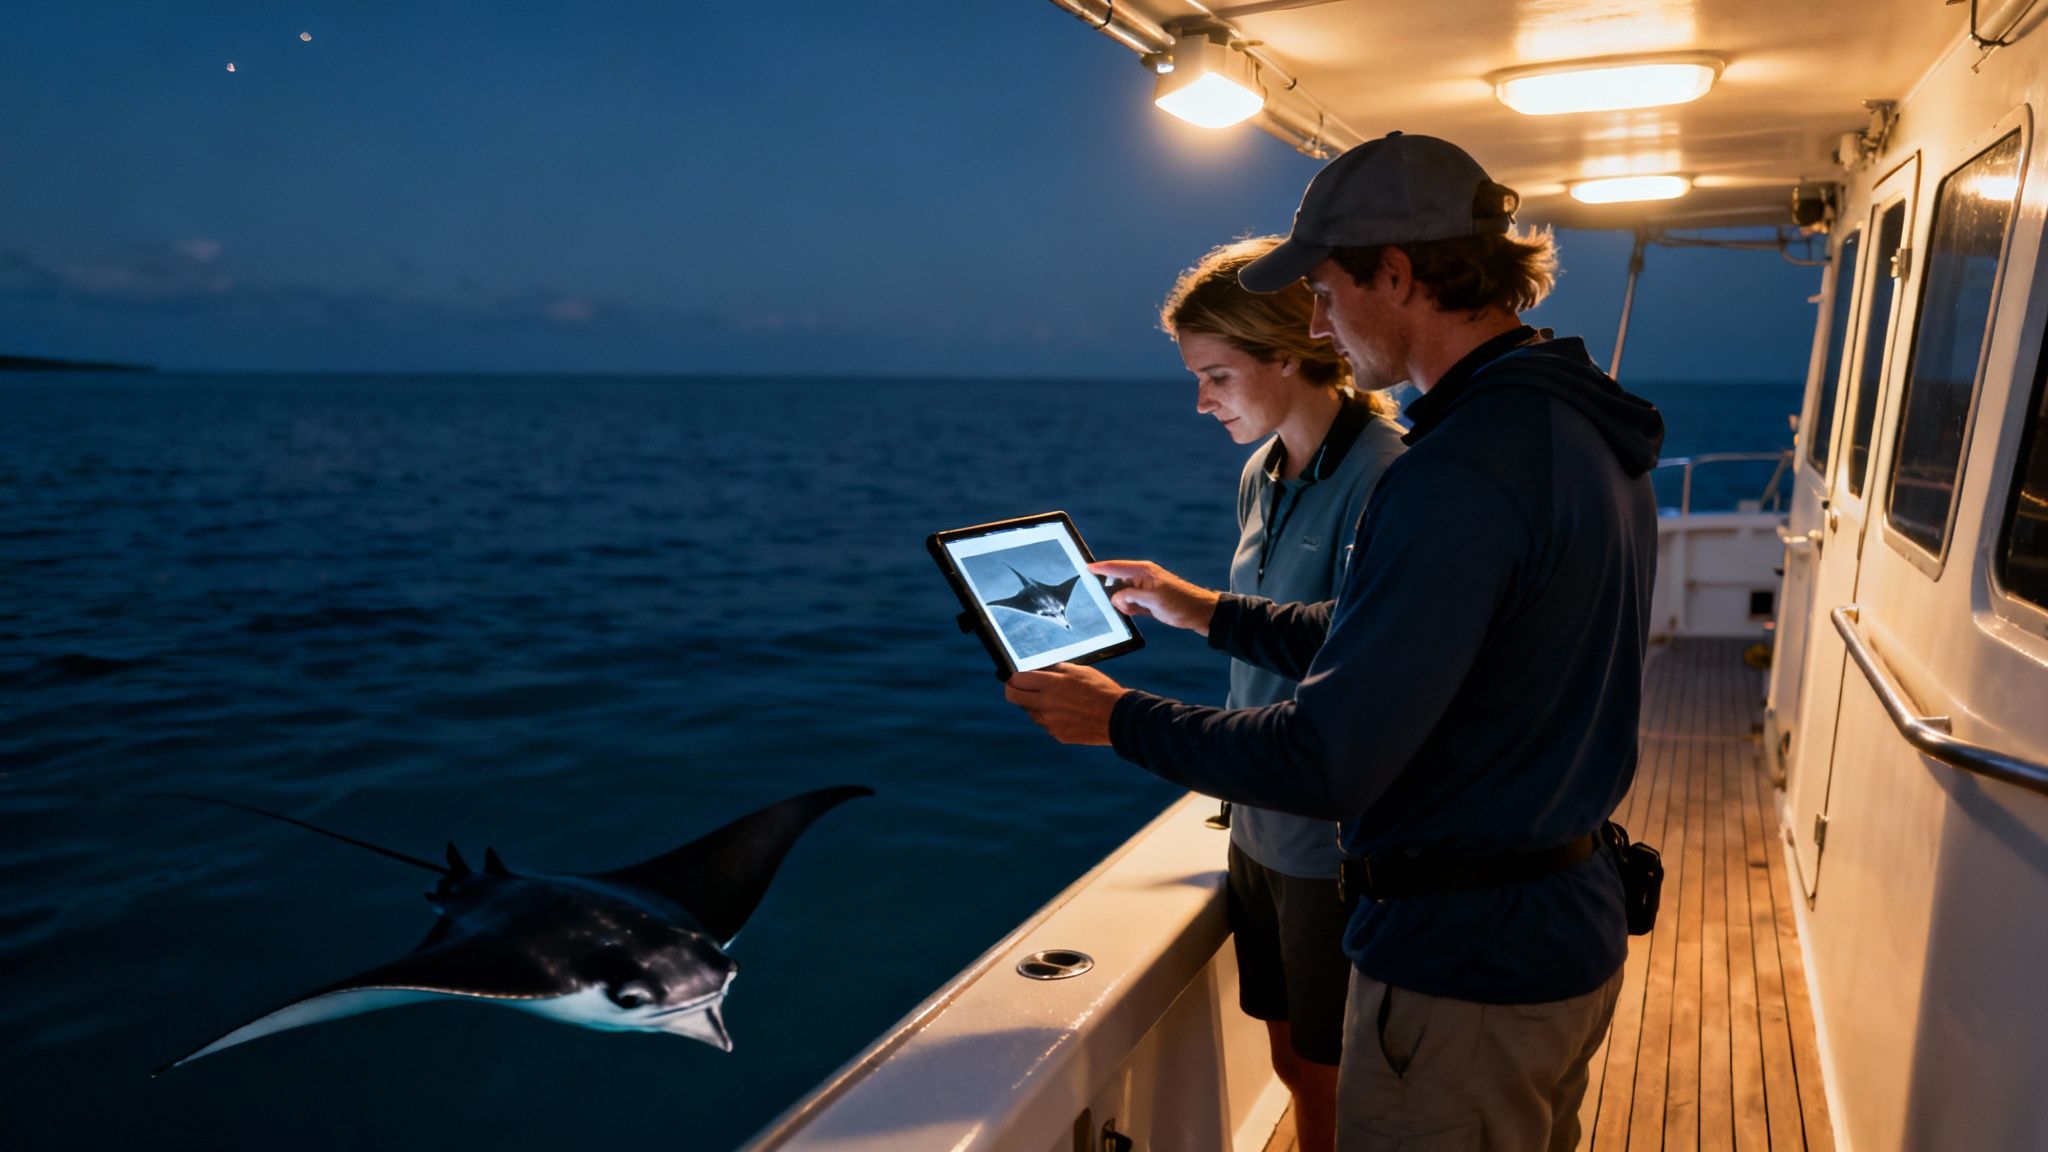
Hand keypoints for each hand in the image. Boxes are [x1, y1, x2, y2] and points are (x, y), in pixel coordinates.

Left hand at [1004, 662, 1126, 745]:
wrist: (1118, 717)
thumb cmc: (1100, 689)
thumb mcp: (1079, 670)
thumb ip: (1055, 669)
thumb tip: (1039, 670)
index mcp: (1051, 684)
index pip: (1016, 680)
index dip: (1013, 677)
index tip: (1015, 677)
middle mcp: (1046, 704)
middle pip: (1014, 697)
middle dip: (1013, 690)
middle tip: (1017, 687)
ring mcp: (1050, 722)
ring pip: (1030, 712)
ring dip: (1034, 705)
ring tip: (1054, 700)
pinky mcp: (1057, 734)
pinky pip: (1045, 724)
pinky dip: (1050, 718)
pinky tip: (1066, 713)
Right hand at [1088, 560, 1220, 636]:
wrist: (1200, 613)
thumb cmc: (1180, 602)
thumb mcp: (1152, 599)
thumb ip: (1130, 596)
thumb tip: (1115, 599)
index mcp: (1143, 571)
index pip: (1115, 567)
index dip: (1099, 568)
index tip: (1084, 568)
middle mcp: (1142, 578)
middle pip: (1116, 582)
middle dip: (1112, 594)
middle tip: (1116, 603)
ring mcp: (1144, 590)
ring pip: (1122, 596)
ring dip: (1122, 605)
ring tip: (1135, 610)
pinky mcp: (1147, 602)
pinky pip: (1129, 605)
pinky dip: (1128, 610)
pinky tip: (1134, 614)